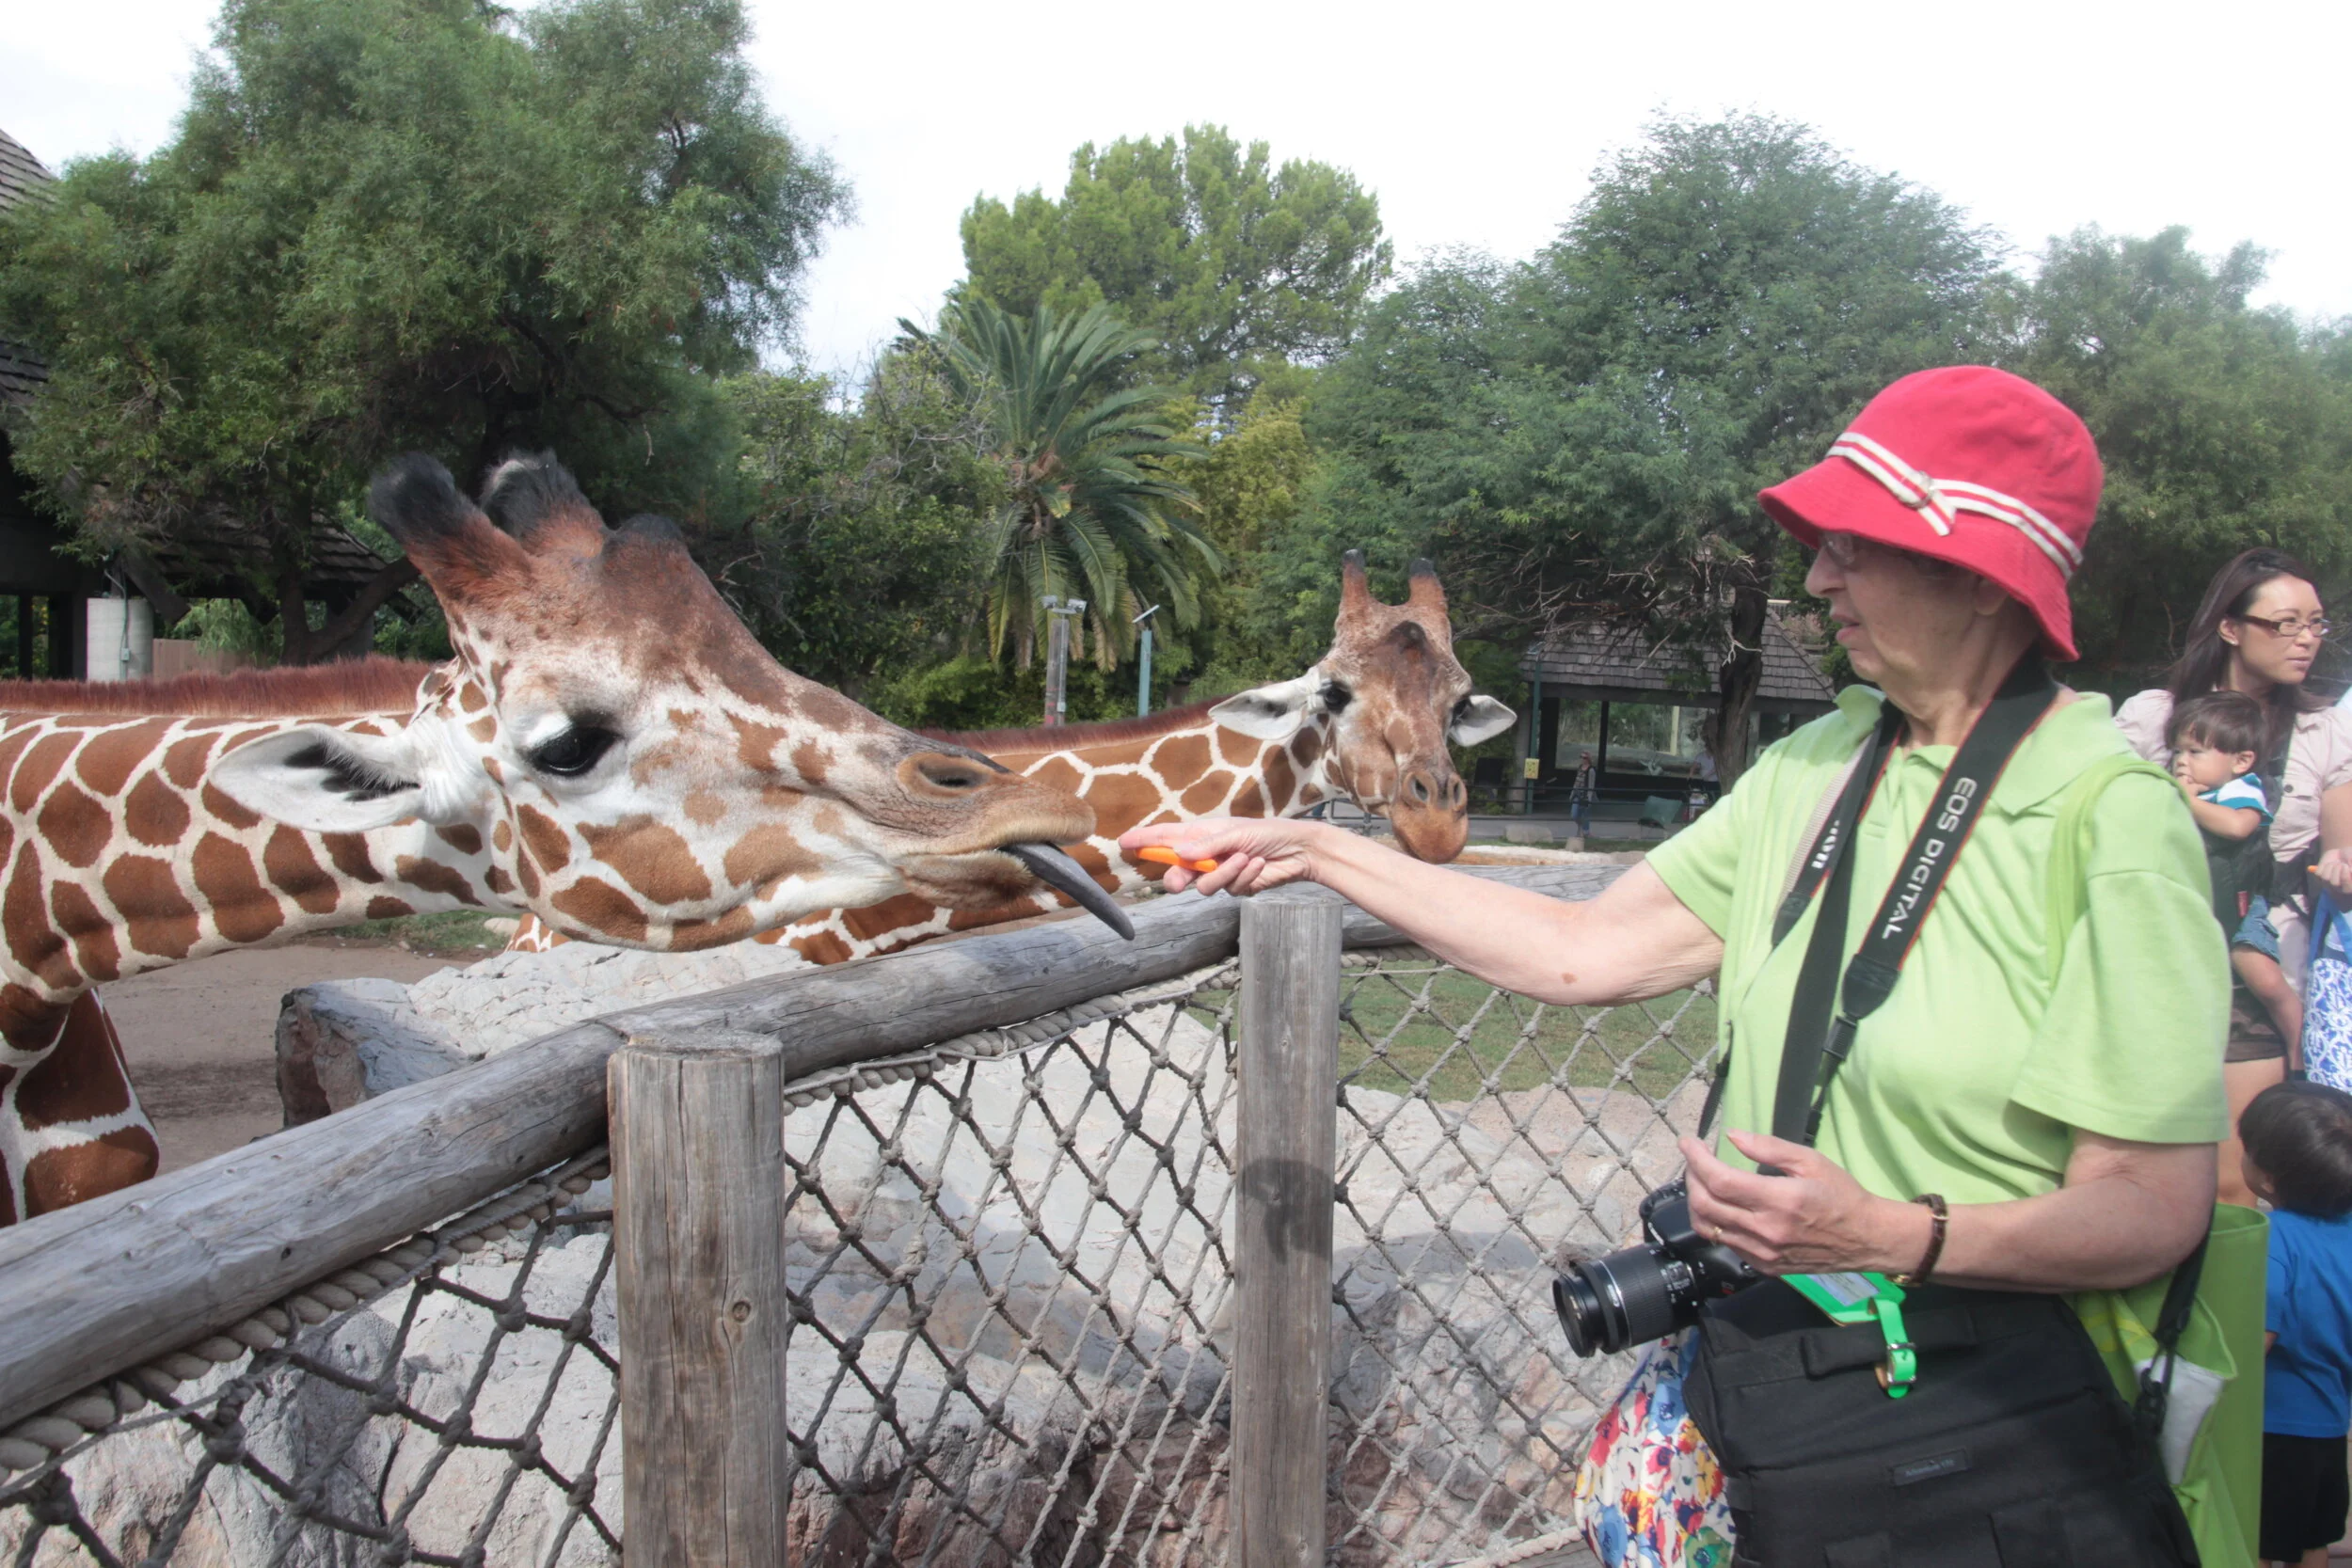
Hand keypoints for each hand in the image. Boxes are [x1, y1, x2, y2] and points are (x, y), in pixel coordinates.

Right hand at [1116, 817, 1330, 896]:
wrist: (1298, 850)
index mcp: (1201, 835)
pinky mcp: (1235, 886)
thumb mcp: (1236, 834)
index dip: (1144, 840)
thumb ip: (1208, 846)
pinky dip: (1243, 878)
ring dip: (1225, 874)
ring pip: (1204, 887)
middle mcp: (1206, 854)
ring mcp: (1219, 872)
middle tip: (1176, 882)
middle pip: (1177, 872)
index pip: (1166, 837)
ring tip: (1246, 859)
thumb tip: (1179, 854)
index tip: (1124, 842)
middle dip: (1176, 878)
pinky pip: (1228, 891)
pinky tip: (1257, 866)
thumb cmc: (1267, 833)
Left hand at [1679, 1131, 1926, 1275]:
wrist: (1866, 1239)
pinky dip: (1715, 1221)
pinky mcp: (1764, 1267)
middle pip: (1705, 1205)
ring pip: (1708, 1228)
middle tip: (1695, 1160)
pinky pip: (1725, 1244)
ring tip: (1703, 1181)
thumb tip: (1732, 1136)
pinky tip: (1723, 1205)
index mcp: (1779, 1201)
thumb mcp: (1811, 1161)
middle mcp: (1766, 1231)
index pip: (1719, 1181)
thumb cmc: (1841, 1194)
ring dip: (1696, 1201)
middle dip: (1691, 1177)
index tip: (1688, 1143)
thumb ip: (1769, 1148)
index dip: (1696, 1159)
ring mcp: (1763, 1253)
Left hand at [2316, 847, 2351, 898]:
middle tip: (2341, 863)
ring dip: (2330, 867)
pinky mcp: (2320, 876)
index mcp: (2350, 885)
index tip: (2346, 866)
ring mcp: (2328, 882)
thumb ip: (2351, 863)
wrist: (2340, 852)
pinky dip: (2322, 866)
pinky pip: (2318, 873)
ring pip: (2325, 877)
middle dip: (2337, 870)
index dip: (2345, 877)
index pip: (2348, 888)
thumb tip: (2350, 870)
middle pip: (2334, 883)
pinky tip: (2328, 863)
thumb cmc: (2350, 857)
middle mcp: (2339, 886)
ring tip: (2335, 863)